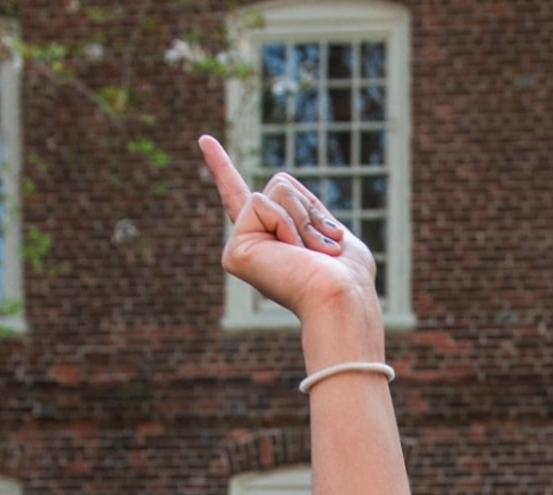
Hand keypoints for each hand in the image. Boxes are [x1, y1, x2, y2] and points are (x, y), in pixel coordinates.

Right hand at [203, 137, 380, 341]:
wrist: (342, 296)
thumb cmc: (348, 275)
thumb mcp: (333, 232)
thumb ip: (310, 213)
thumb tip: (282, 188)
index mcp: (275, 241)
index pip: (246, 199)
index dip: (223, 169)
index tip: (204, 140)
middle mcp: (255, 243)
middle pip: (280, 185)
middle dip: (309, 207)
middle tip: (323, 248)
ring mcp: (242, 246)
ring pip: (273, 190)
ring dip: (301, 216)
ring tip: (310, 252)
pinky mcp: (234, 252)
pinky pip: (260, 203)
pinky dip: (285, 222)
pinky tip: (291, 251)